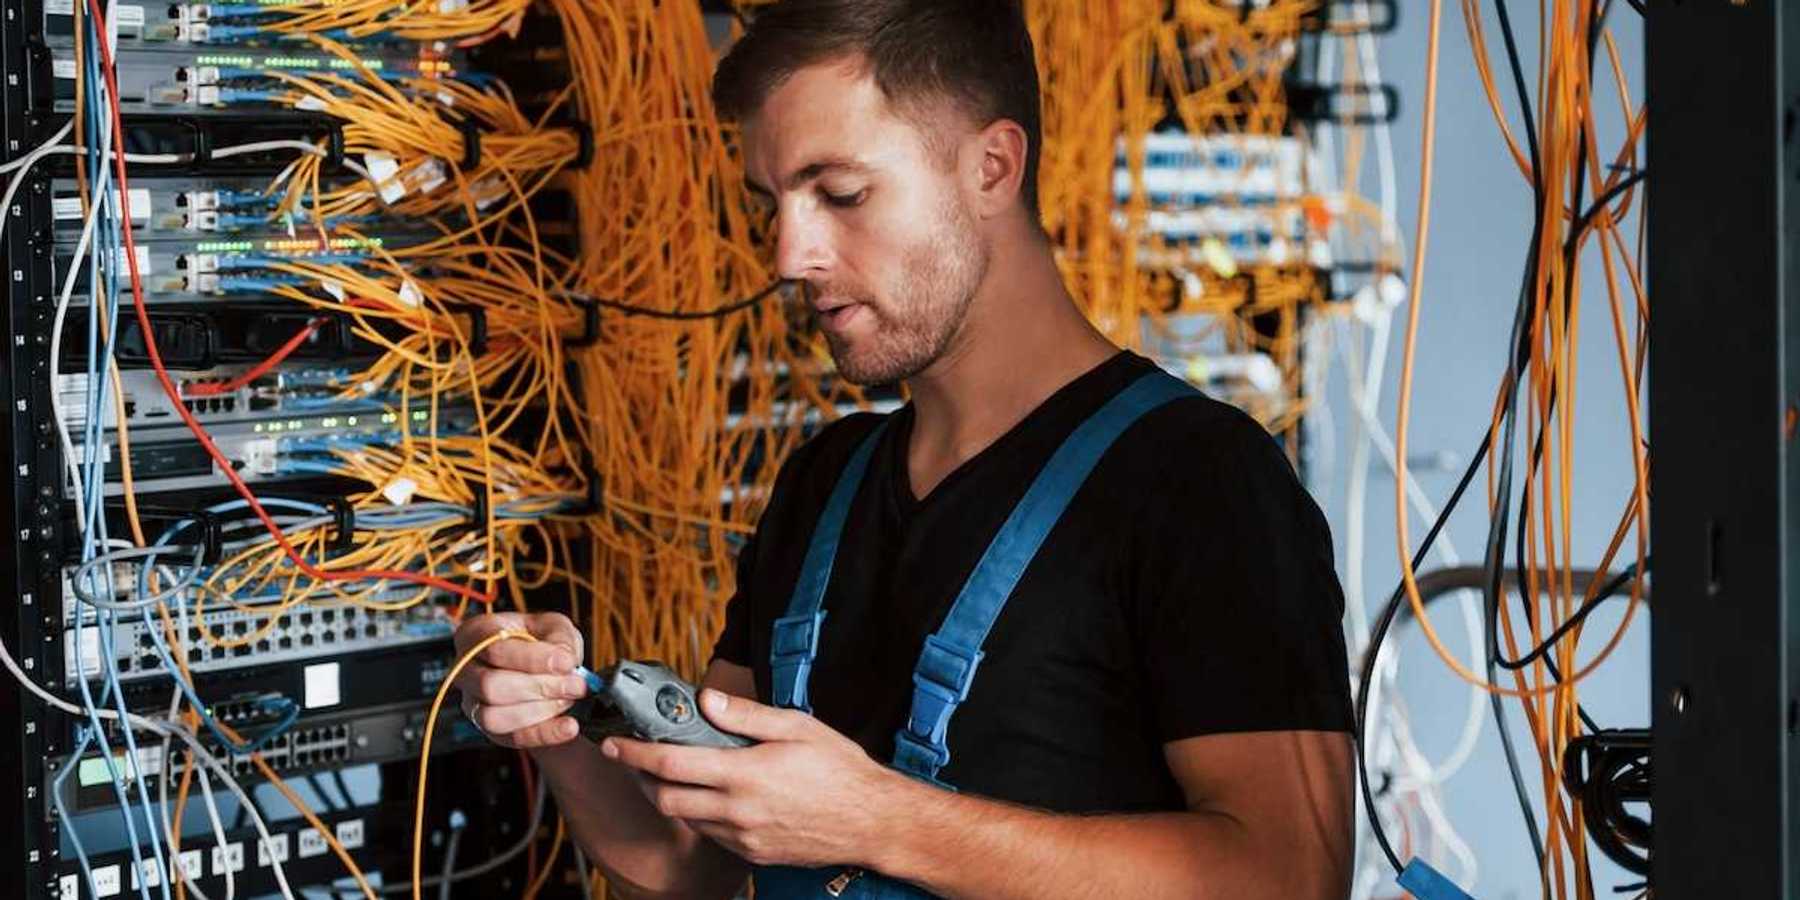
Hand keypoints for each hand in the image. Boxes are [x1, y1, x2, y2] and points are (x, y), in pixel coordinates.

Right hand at [451, 611, 589, 748]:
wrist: (544, 668)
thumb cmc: (541, 642)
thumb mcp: (554, 627)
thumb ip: (559, 639)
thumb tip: (564, 660)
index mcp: (475, 635)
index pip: (494, 649)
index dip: (532, 658)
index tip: (567, 663)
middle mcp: (465, 671)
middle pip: (490, 686)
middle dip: (539, 687)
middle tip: (575, 685)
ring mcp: (473, 703)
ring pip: (493, 718)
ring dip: (539, 712)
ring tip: (568, 700)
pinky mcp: (490, 730)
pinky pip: (512, 738)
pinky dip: (544, 734)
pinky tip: (569, 726)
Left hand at [603, 690, 909, 868]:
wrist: (872, 822)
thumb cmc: (840, 770)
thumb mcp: (798, 727)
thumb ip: (747, 715)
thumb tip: (706, 699)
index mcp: (744, 774)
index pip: (670, 764)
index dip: (634, 753)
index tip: (615, 742)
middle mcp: (737, 811)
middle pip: (665, 798)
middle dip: (642, 777)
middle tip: (637, 756)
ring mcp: (743, 837)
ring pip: (686, 819)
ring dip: (671, 796)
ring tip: (676, 772)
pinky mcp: (751, 854)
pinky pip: (711, 835)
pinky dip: (700, 814)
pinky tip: (713, 795)